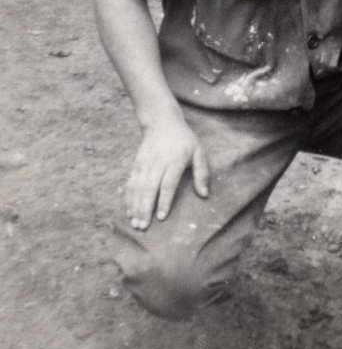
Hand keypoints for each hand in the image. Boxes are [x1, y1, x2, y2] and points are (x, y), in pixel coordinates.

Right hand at [126, 106, 208, 229]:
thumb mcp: (198, 151)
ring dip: (135, 206)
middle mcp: (158, 163)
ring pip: (138, 188)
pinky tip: (129, 211)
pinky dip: (129, 198)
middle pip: (149, 188)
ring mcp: (145, 163)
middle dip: (145, 209)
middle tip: (144, 227)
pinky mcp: (136, 164)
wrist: (161, 121)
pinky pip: (131, 183)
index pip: (168, 184)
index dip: (164, 201)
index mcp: (175, 161)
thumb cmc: (184, 140)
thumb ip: (202, 173)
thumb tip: (205, 195)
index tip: (161, 217)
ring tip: (135, 223)